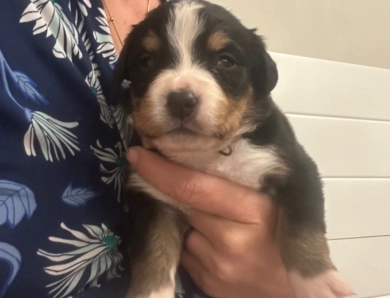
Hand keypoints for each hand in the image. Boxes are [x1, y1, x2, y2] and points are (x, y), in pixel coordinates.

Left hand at [127, 146, 293, 297]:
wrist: (293, 291)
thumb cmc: (288, 239)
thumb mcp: (272, 204)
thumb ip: (239, 184)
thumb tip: (198, 159)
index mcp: (253, 210)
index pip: (193, 187)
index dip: (160, 169)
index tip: (137, 154)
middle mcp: (230, 240)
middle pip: (182, 206)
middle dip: (170, 190)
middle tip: (167, 177)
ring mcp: (217, 266)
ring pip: (183, 229)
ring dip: (187, 220)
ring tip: (217, 224)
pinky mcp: (208, 284)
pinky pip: (187, 253)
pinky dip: (192, 242)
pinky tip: (214, 245)